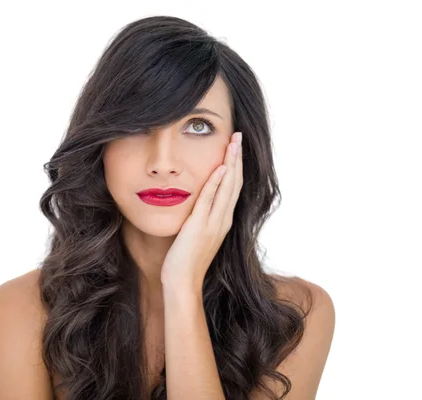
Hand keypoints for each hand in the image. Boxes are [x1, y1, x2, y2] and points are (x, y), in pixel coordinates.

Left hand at [160, 131, 243, 289]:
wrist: (182, 282)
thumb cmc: (185, 261)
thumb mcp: (196, 234)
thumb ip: (199, 218)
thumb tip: (195, 204)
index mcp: (222, 220)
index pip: (233, 187)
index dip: (235, 165)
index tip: (236, 146)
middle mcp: (223, 219)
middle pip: (235, 182)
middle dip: (237, 157)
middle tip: (239, 135)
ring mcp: (214, 223)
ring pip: (227, 187)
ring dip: (231, 163)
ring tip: (234, 142)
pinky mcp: (200, 226)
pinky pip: (210, 200)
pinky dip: (217, 183)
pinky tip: (221, 167)